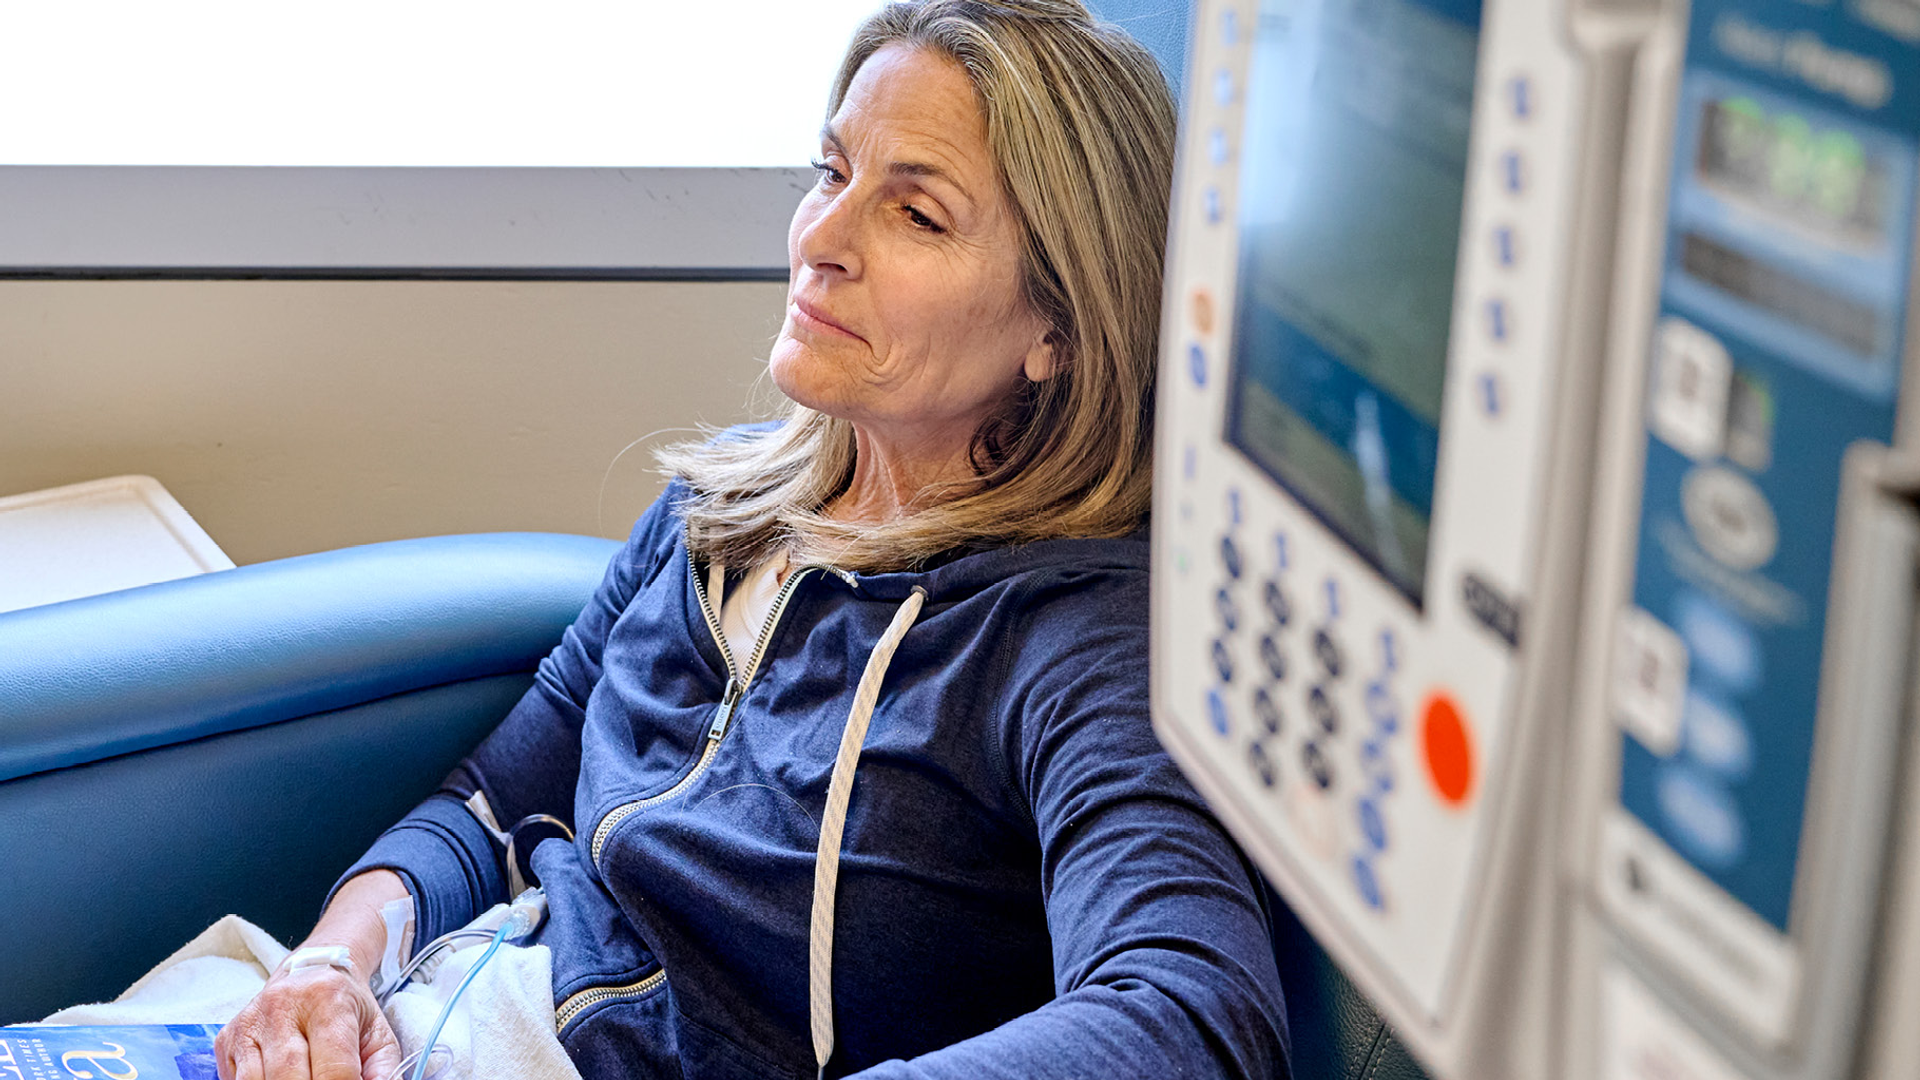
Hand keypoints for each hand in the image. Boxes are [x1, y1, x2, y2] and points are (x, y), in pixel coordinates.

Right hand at [217, 870, 410, 1079]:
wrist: (315, 970)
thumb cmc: (348, 1007)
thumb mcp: (377, 1032)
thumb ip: (384, 1069)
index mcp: (327, 1000)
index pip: (334, 1070)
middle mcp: (282, 1006)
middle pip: (290, 1079)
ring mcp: (250, 1022)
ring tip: (306, 1079)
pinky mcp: (228, 1037)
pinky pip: (237, 1079)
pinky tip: (279, 1077)